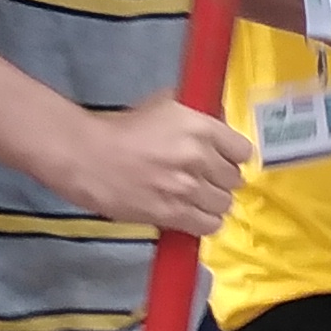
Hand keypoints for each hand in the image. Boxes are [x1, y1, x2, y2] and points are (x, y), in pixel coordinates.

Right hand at [73, 94, 249, 237]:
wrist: (87, 156)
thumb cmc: (123, 129)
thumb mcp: (165, 105)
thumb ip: (198, 114)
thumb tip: (222, 122)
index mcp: (200, 127)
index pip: (243, 151)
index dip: (232, 157)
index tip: (223, 159)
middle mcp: (198, 157)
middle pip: (234, 180)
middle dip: (220, 180)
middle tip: (203, 178)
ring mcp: (186, 188)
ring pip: (223, 204)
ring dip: (211, 202)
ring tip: (194, 197)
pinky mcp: (172, 213)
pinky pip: (208, 225)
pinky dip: (202, 222)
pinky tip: (190, 214)